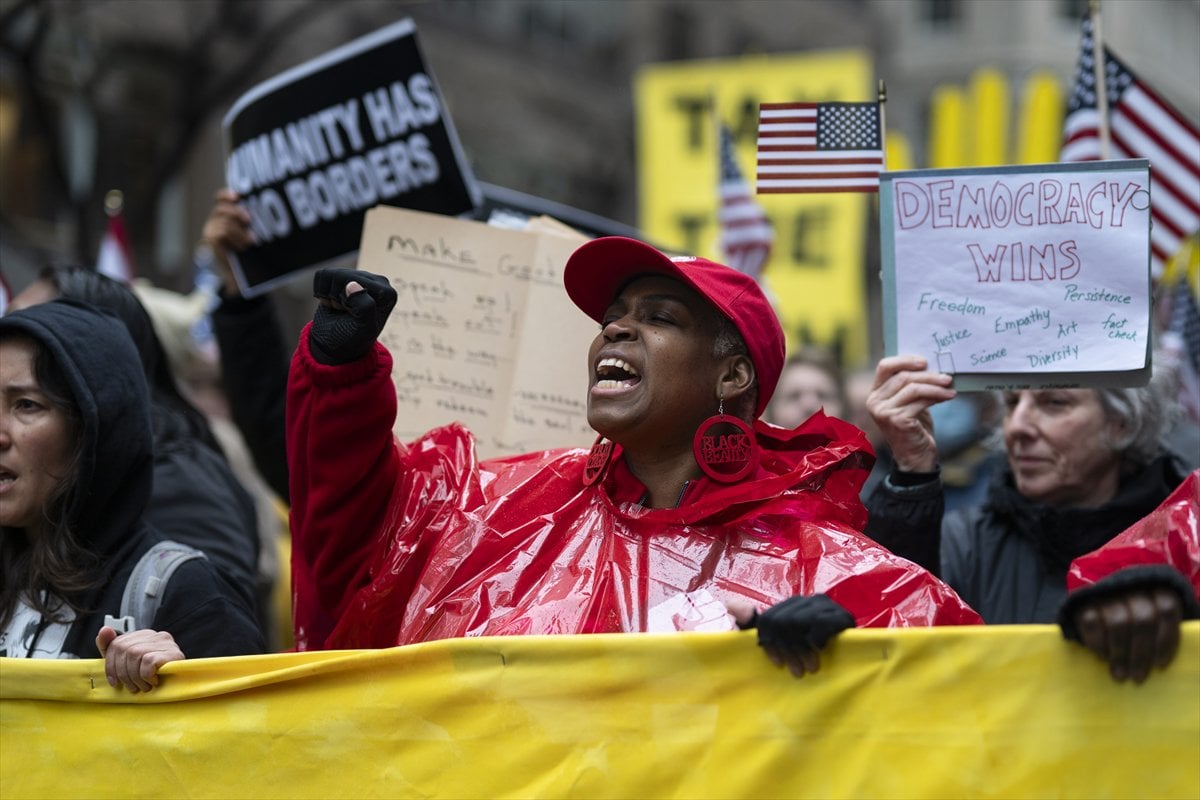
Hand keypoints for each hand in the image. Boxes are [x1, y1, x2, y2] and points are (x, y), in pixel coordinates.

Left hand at [95, 627, 185, 692]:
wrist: (181, 687)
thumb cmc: (153, 678)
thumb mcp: (127, 665)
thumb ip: (112, 648)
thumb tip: (104, 630)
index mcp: (143, 636)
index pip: (117, 644)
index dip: (111, 666)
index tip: (114, 682)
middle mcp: (155, 635)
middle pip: (125, 649)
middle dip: (123, 674)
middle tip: (131, 688)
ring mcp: (166, 642)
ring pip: (135, 654)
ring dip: (135, 677)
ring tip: (142, 687)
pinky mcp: (173, 652)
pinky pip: (148, 661)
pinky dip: (146, 675)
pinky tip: (153, 681)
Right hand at [201, 188, 255, 293]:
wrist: (239, 273)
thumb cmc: (248, 250)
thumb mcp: (250, 233)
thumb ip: (250, 222)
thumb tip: (266, 212)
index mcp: (223, 214)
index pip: (220, 199)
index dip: (227, 195)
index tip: (238, 196)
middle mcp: (214, 220)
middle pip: (222, 208)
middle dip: (237, 212)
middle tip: (249, 220)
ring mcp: (211, 229)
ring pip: (224, 222)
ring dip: (240, 231)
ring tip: (252, 241)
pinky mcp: (211, 241)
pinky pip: (222, 233)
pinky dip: (235, 238)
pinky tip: (244, 246)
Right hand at [309, 268, 397, 364]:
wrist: (338, 346)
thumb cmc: (354, 339)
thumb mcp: (363, 329)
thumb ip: (364, 307)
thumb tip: (353, 284)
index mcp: (387, 293)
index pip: (354, 283)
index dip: (345, 301)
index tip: (352, 316)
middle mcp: (377, 281)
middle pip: (340, 276)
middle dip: (336, 298)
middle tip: (345, 313)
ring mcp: (360, 277)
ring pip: (330, 275)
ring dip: (329, 296)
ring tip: (341, 309)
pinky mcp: (345, 277)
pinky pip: (322, 275)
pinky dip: (322, 292)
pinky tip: (334, 303)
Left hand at [733, 594, 855, 677]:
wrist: (850, 658)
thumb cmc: (808, 653)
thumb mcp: (779, 641)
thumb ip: (754, 625)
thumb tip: (731, 606)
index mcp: (790, 605)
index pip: (769, 619)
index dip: (770, 643)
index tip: (777, 664)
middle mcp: (806, 600)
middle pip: (783, 622)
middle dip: (787, 650)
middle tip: (796, 672)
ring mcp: (825, 605)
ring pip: (800, 622)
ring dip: (802, 649)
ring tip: (809, 668)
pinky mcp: (843, 616)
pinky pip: (823, 623)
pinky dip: (818, 638)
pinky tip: (820, 649)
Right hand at [866, 355, 955, 472]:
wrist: (915, 456)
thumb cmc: (913, 426)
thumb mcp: (909, 402)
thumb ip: (911, 385)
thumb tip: (931, 366)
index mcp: (875, 393)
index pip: (884, 366)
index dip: (905, 360)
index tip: (925, 362)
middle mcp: (874, 402)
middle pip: (902, 376)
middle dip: (928, 375)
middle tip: (947, 377)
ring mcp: (883, 412)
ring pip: (913, 388)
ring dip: (935, 386)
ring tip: (949, 387)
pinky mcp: (896, 420)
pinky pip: (920, 401)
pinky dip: (936, 397)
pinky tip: (948, 397)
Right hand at [1071, 586, 1182, 683]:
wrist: (1098, 600)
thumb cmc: (1133, 616)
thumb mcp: (1153, 616)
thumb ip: (1158, 629)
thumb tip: (1158, 660)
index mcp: (1154, 587)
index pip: (1165, 609)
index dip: (1165, 639)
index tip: (1159, 665)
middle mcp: (1130, 585)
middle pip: (1142, 620)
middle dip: (1140, 653)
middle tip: (1137, 677)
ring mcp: (1105, 592)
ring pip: (1117, 623)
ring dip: (1119, 654)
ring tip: (1119, 674)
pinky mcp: (1083, 601)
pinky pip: (1091, 623)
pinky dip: (1098, 644)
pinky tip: (1103, 658)